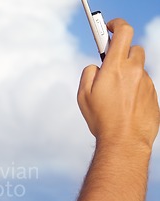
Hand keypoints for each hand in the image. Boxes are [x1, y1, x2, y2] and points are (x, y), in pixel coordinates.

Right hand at [78, 19, 158, 149]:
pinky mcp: (154, 95)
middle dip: (122, 53)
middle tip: (111, 66)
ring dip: (129, 74)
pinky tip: (125, 106)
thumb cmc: (101, 119)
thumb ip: (88, 73)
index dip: (116, 25)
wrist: (124, 141)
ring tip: (116, 96)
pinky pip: (143, 85)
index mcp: (115, 67)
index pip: (123, 32)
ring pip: (139, 69)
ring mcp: (147, 83)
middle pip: (133, 49)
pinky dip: (135, 90)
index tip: (110, 27)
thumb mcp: (83, 95)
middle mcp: (134, 71)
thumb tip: (96, 66)